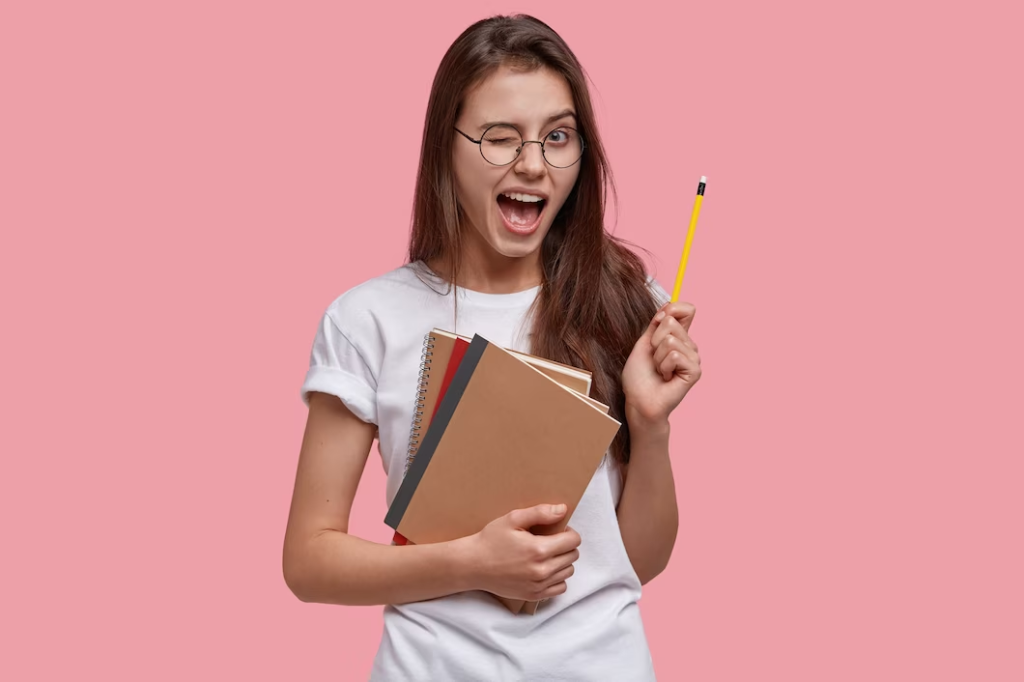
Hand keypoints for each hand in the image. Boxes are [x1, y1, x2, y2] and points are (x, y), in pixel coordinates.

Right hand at [460, 504, 580, 600]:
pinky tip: (544, 569)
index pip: (573, 541)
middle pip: (573, 556)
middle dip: (566, 546)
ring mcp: (538, 585)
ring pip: (568, 572)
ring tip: (546, 554)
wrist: (473, 565)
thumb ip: (540, 513)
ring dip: (562, 561)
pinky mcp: (534, 596)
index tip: (557, 530)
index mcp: (539, 549)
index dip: (568, 532)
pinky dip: (557, 578)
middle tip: (550, 540)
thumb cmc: (491, 540)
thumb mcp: (512, 518)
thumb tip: (563, 510)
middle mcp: (542, 570)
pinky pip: (560, 588)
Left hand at [621, 300, 701, 426]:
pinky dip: (663, 366)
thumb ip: (657, 324)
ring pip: (670, 339)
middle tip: (654, 359)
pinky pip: (674, 355)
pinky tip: (665, 377)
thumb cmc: (639, 376)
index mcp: (679, 337)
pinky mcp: (695, 371)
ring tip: (659, 370)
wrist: (638, 401)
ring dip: (657, 356)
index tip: (658, 321)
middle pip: (671, 321)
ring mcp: (694, 358)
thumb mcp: (644, 343)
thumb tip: (669, 304)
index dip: (672, 309)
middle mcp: (689, 346)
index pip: (687, 309)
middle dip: (654, 340)